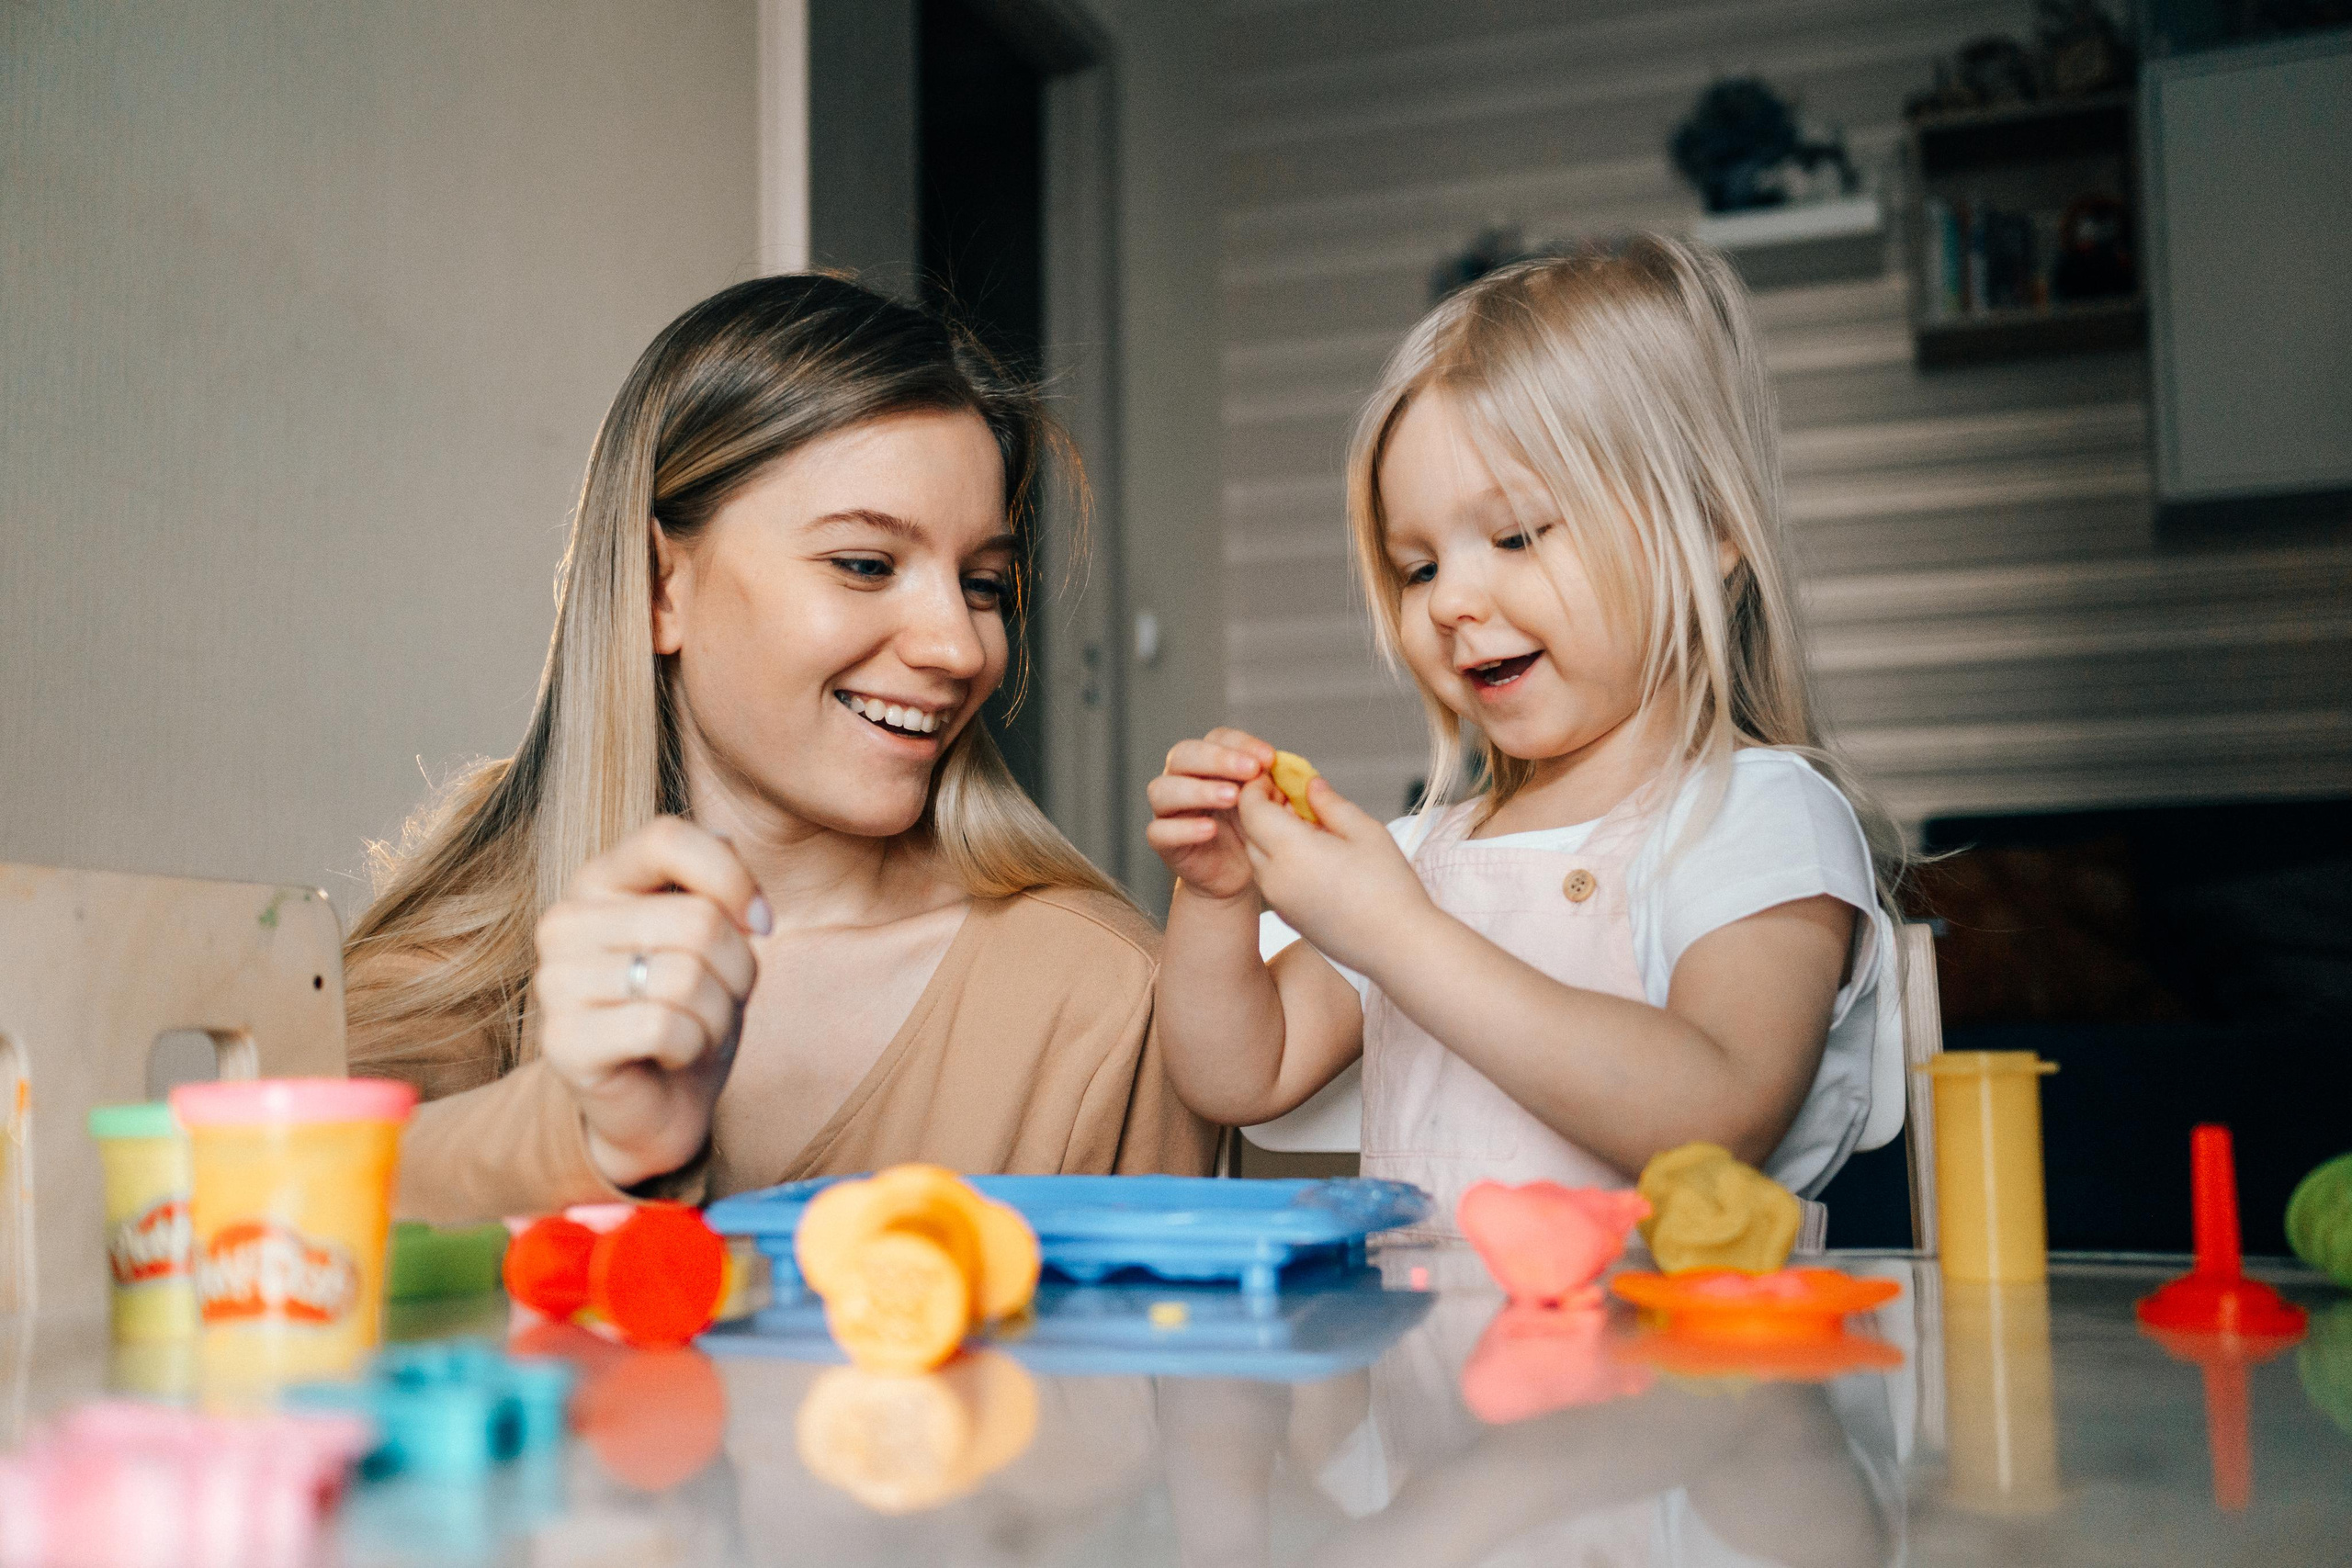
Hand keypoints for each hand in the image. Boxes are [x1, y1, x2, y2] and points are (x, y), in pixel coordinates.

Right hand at [531, 816, 767, 1187]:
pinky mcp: (561, 1041)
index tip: (760, 924)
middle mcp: (564, 921)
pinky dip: (693, 1046)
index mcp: (598, 881)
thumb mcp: (716, 936)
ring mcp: (555, 981)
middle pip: (697, 920)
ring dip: (718, 1014)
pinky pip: (665, 1026)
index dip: (733, 878)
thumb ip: (720, 885)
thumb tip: (746, 900)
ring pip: (686, 977)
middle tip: (722, 998)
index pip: (668, 837)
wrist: (656, 1102)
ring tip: (699, 1028)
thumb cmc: (690, 1007)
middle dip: (737, 969)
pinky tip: (673, 1054)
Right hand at [1146, 727, 1275, 900]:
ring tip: (1232, 798)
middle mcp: (1181, 779)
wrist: (1238, 876)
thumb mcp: (1266, 804)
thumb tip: (1278, 771)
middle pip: (1183, 754)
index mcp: (1207, 763)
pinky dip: (1184, 828)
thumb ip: (1270, 784)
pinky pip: (1159, 831)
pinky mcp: (1162, 842)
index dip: (1241, 744)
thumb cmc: (1250, 831)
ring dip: (1199, 790)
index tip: (1269, 758)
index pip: (1216, 738)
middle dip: (1218, 759)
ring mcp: (1167, 810)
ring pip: (1163, 790)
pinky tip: (1211, 830)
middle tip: (1251, 770)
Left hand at [1234, 773, 1430, 974]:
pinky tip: (1310, 853)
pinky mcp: (1288, 917)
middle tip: (1291, 794)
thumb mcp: (1365, 831)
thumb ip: (1330, 804)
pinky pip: (1270, 878)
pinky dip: (1278, 859)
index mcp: (1291, 851)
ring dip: (1269, 834)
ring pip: (1257, 856)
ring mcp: (1278, 902)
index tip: (1277, 774)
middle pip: (1249, 831)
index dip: (1258, 786)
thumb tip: (1309, 785)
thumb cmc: (1389, 887)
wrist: (1399, 948)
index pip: (1252, 808)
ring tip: (1304, 823)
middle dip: (1262, 808)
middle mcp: (1275, 878)